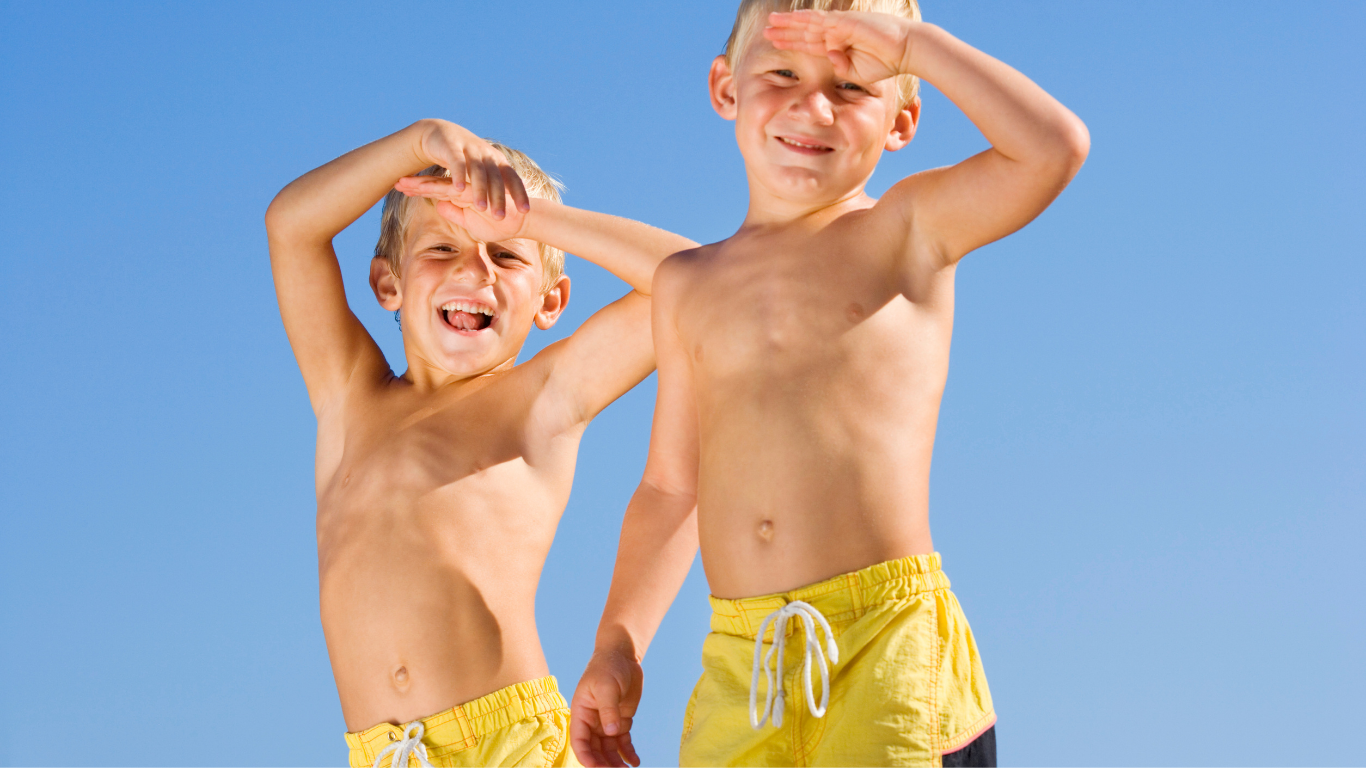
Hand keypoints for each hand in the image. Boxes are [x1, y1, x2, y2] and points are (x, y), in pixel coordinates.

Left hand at [393, 173, 528, 244]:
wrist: (525, 220)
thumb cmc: (501, 224)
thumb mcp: (472, 223)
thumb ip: (456, 214)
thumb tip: (439, 206)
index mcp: (462, 197)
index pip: (437, 191)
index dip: (419, 189)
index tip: (402, 187)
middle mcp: (463, 189)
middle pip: (433, 184)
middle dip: (413, 183)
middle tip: (394, 180)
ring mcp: (467, 189)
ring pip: (438, 185)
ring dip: (418, 185)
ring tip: (400, 183)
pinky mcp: (473, 192)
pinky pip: (450, 190)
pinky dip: (434, 189)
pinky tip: (419, 187)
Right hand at [410, 119, 529, 218]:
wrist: (439, 134)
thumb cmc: (465, 159)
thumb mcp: (483, 172)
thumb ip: (495, 185)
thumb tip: (511, 207)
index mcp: (498, 162)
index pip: (512, 178)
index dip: (519, 193)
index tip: (525, 211)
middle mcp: (487, 155)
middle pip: (496, 178)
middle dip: (499, 198)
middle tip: (500, 217)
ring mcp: (471, 149)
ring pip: (478, 171)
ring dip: (481, 190)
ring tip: (481, 208)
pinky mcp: (452, 147)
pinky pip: (457, 162)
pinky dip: (459, 174)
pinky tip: (459, 189)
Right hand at [570, 648, 642, 766]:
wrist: (622, 655)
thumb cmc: (608, 667)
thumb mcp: (606, 686)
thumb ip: (608, 709)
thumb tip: (611, 733)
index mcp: (581, 713)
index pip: (580, 740)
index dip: (586, 756)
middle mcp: (592, 722)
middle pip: (595, 749)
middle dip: (604, 763)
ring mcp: (606, 723)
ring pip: (609, 749)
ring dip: (617, 761)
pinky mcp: (621, 721)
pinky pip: (623, 742)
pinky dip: (628, 752)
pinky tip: (635, 762)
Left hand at [763, 10, 914, 85]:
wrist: (905, 51)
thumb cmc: (886, 63)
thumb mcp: (857, 72)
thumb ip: (840, 67)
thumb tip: (828, 58)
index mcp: (838, 46)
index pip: (809, 44)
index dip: (792, 43)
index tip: (775, 44)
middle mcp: (836, 33)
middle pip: (804, 32)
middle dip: (785, 32)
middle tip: (766, 31)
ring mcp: (840, 25)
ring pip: (808, 23)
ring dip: (788, 24)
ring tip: (770, 23)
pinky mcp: (845, 21)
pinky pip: (820, 19)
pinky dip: (804, 19)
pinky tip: (790, 18)